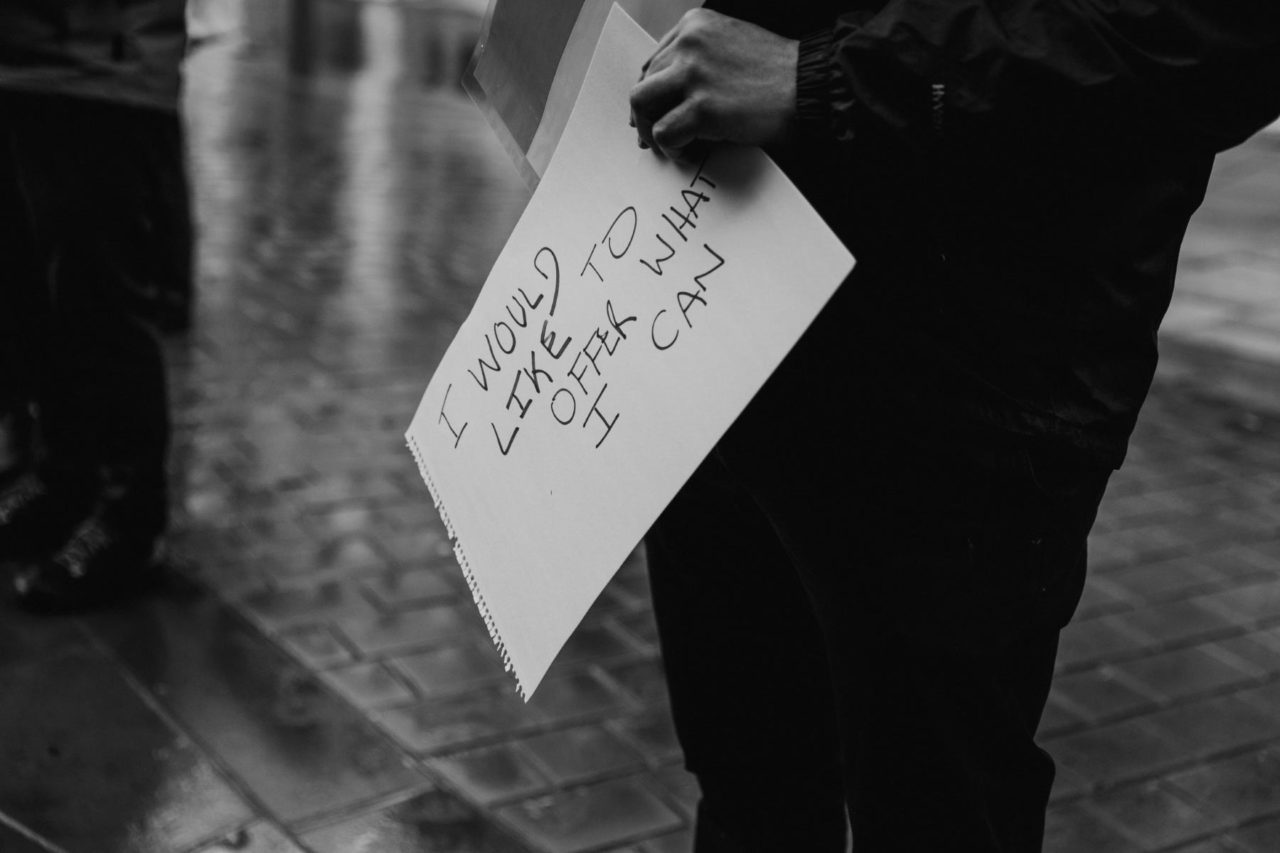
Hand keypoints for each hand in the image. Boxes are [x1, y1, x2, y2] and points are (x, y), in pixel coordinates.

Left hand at [630, 9, 797, 160]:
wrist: (809, 86)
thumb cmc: (778, 73)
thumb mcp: (733, 44)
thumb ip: (701, 58)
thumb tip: (671, 92)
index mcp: (695, 25)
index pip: (654, 61)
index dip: (652, 91)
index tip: (655, 111)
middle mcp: (689, 44)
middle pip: (644, 82)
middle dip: (646, 114)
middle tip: (653, 137)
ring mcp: (693, 74)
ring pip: (642, 104)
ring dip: (651, 131)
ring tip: (667, 146)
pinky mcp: (702, 107)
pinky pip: (664, 132)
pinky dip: (671, 148)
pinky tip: (687, 153)